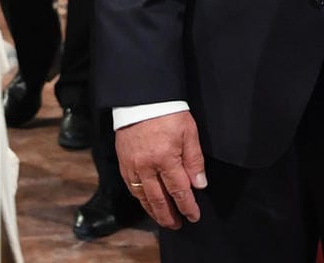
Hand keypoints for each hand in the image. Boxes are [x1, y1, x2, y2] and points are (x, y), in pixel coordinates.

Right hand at [114, 110, 207, 229]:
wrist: (141, 98)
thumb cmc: (168, 113)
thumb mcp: (189, 133)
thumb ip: (194, 160)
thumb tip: (199, 185)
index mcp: (166, 158)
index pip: (179, 191)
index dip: (187, 206)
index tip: (193, 216)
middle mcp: (147, 166)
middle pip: (158, 198)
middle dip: (169, 215)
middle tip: (177, 225)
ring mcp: (133, 165)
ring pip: (142, 196)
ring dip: (153, 211)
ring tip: (163, 220)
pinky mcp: (124, 161)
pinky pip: (131, 186)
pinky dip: (139, 197)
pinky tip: (146, 201)